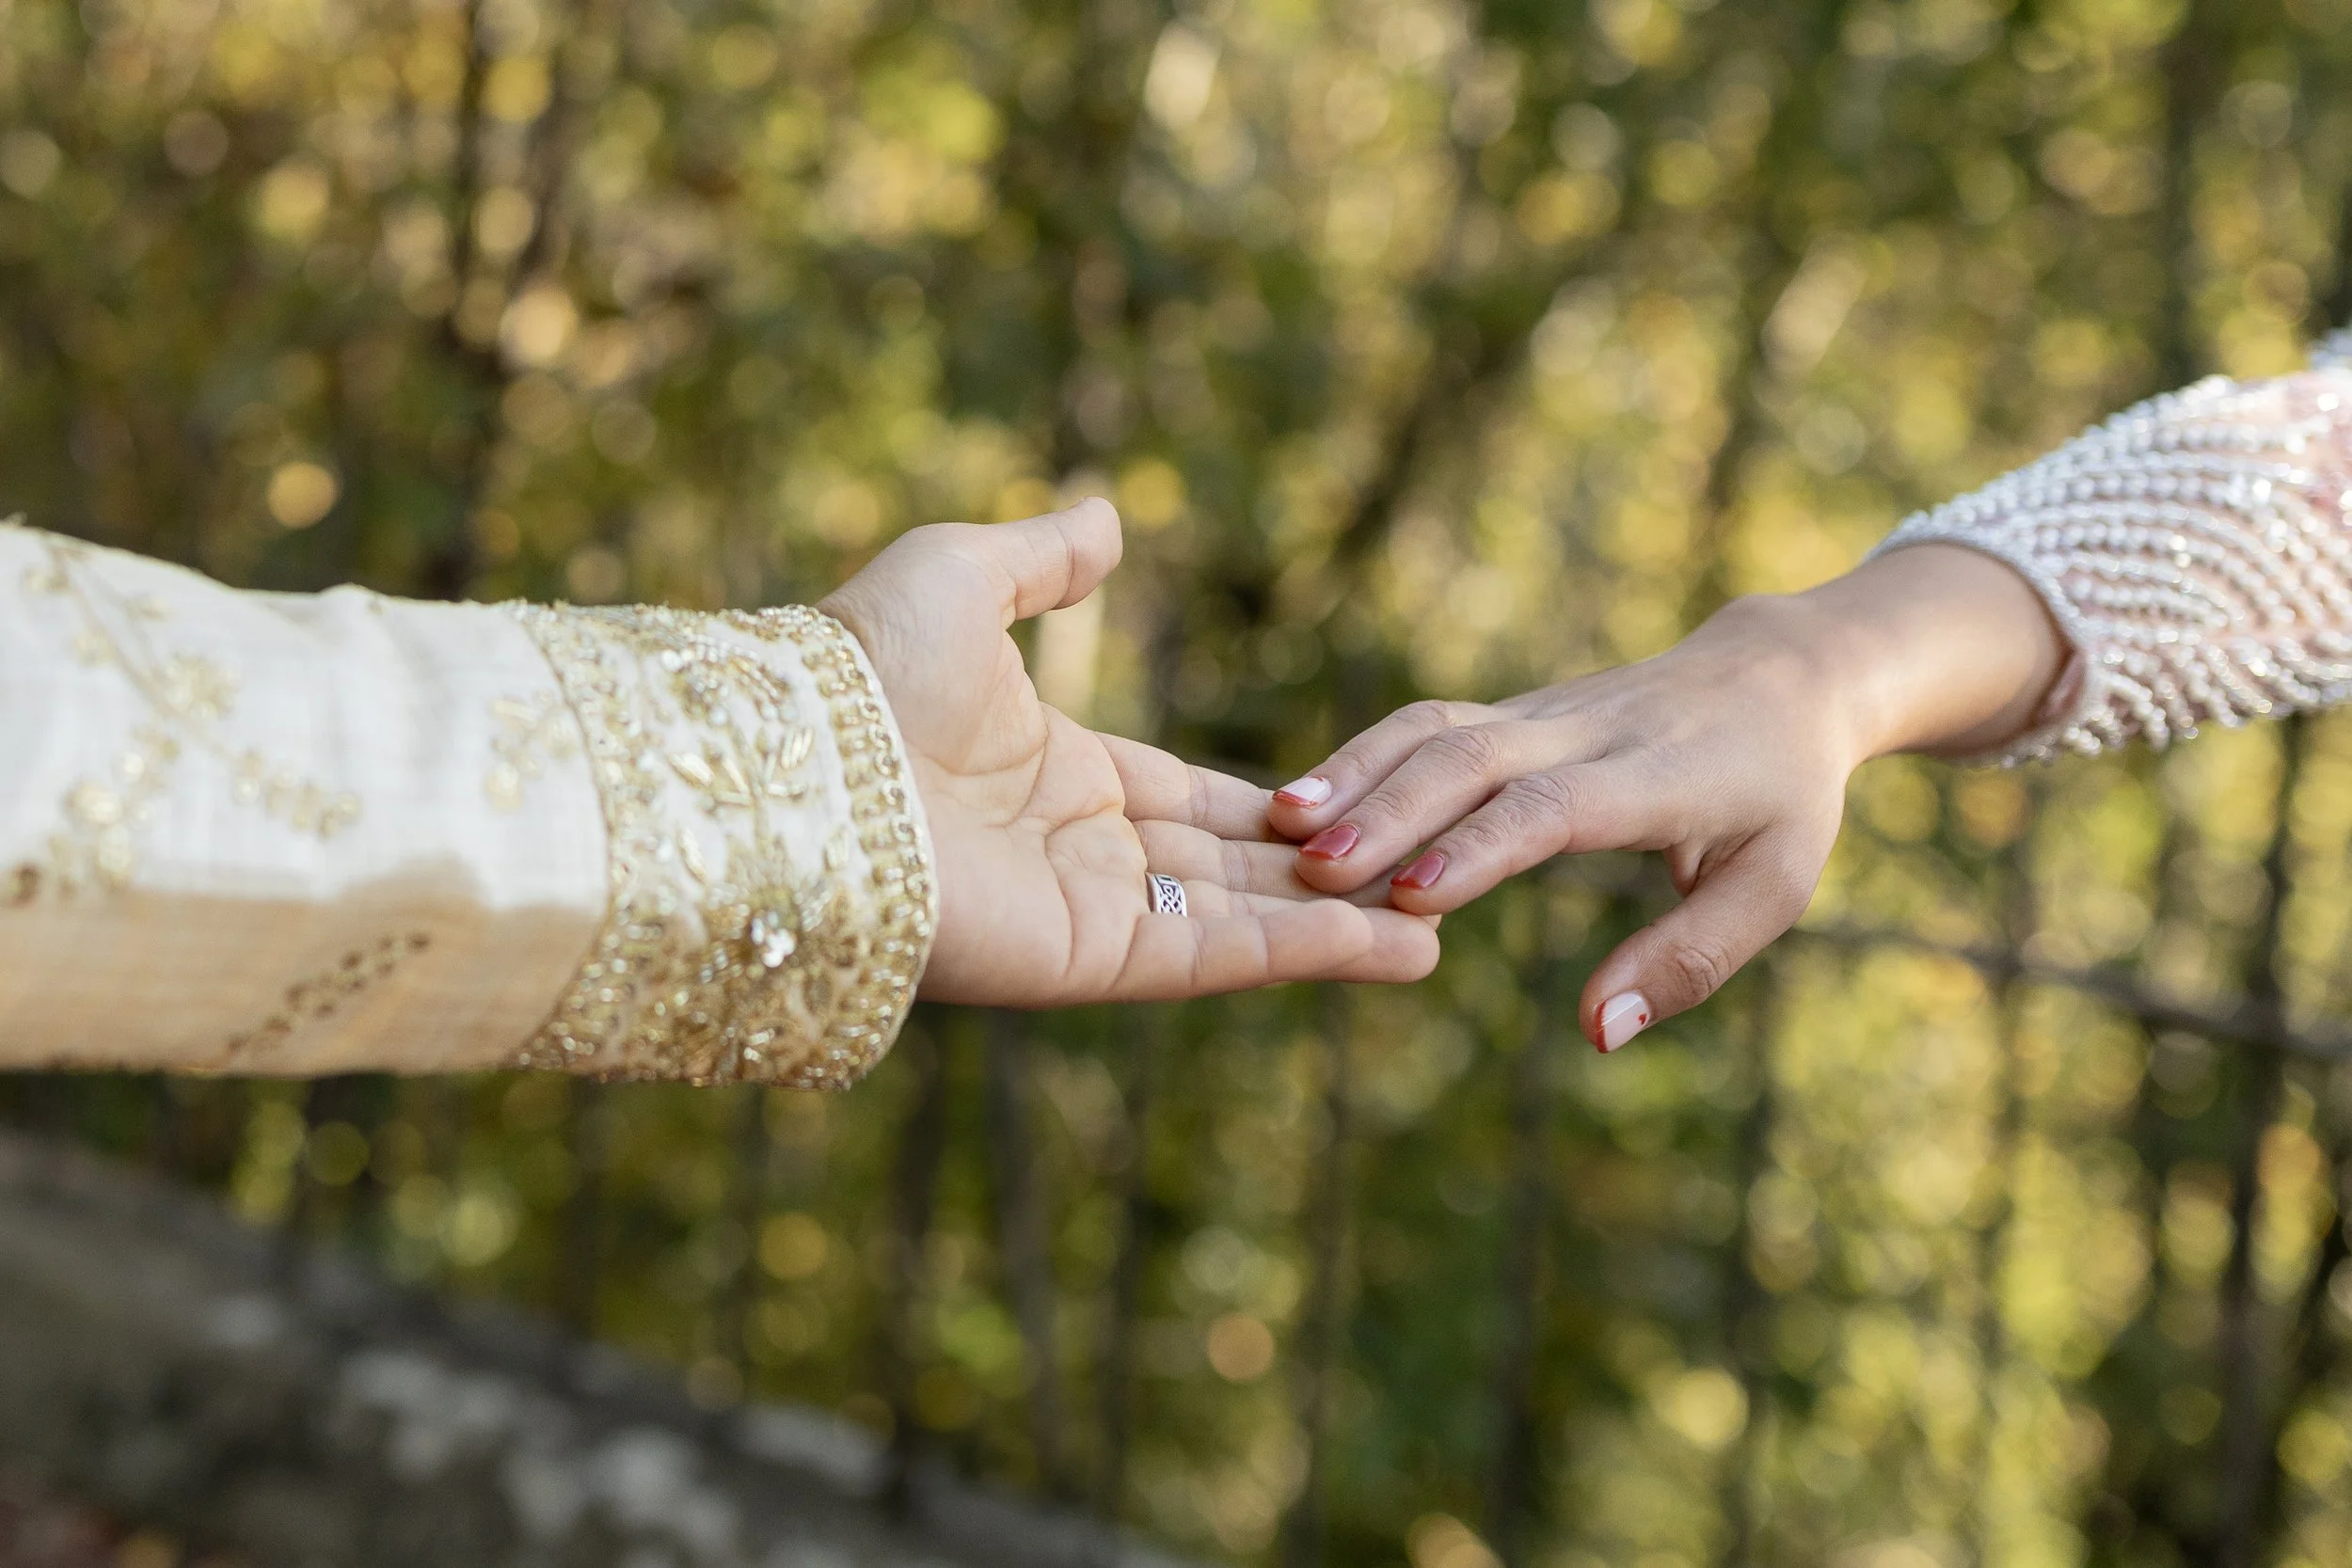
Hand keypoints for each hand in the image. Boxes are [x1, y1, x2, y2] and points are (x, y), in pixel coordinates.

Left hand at [822, 499, 1439, 1006]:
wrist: (800, 759)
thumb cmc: (861, 664)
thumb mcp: (963, 576)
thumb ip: (1045, 556)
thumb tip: (1107, 525)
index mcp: (1051, 771)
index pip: (1186, 798)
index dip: (1269, 805)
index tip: (1350, 807)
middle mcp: (1073, 851)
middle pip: (1224, 869)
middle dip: (1321, 876)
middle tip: (1420, 879)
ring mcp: (1082, 911)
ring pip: (1235, 924)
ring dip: (1335, 929)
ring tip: (1436, 933)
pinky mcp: (1085, 962)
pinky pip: (1216, 957)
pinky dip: (1305, 954)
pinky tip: (1393, 945)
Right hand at [1266, 545, 2065, 1048]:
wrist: (1782, 674)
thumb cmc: (1782, 800)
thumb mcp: (1772, 889)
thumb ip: (1686, 962)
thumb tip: (1596, 1033)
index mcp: (1660, 777)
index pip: (1556, 806)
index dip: (1482, 847)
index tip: (1413, 896)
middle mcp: (1590, 733)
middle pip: (1476, 755)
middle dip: (1392, 807)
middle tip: (1314, 866)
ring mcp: (1544, 713)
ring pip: (1438, 727)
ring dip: (1359, 771)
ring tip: (1282, 827)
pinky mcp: (1513, 711)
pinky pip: (1428, 725)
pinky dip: (1361, 756)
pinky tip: (1298, 803)